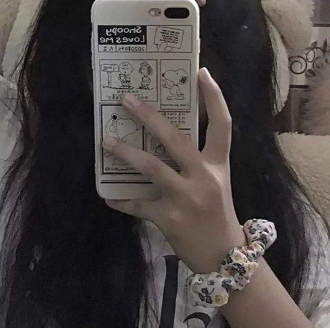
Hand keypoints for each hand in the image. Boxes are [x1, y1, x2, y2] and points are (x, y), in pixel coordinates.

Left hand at [102, 68, 245, 272]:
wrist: (223, 255)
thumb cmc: (218, 213)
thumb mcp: (215, 182)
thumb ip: (196, 162)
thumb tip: (164, 140)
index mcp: (218, 165)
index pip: (222, 124)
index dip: (214, 97)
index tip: (202, 72)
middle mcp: (204, 177)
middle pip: (176, 139)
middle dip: (150, 117)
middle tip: (127, 99)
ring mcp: (186, 197)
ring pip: (151, 167)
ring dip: (125, 152)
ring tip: (106, 140)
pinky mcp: (168, 218)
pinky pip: (138, 204)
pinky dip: (122, 200)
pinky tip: (108, 196)